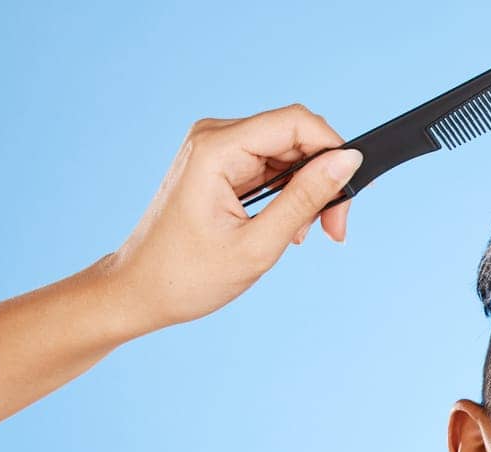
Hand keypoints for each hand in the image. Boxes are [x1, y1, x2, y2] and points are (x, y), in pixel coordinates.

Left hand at [104, 104, 362, 334]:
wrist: (139, 290)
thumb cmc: (187, 275)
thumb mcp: (258, 244)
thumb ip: (305, 199)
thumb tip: (346, 161)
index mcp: (217, 149)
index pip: (296, 122)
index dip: (333, 151)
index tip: (351, 194)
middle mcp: (215, 136)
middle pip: (295, 136)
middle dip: (323, 178)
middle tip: (334, 229)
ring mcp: (215, 147)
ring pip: (287, 153)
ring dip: (307, 191)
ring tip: (304, 235)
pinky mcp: (219, 163)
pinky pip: (270, 165)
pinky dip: (287, 194)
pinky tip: (286, 227)